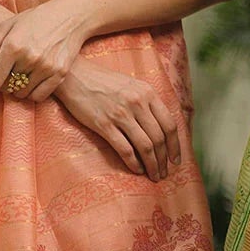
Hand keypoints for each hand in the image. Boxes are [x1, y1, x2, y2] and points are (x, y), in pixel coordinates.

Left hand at [0, 0, 95, 100]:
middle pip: (6, 88)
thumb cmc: (35, 19)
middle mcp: (29, 58)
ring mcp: (46, 67)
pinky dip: (32, 93)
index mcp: (13, 46)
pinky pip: (39, 96)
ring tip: (20, 74)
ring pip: (22, 93)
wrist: (70, 16)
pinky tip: (32, 81)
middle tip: (6, 72)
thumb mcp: (8, 26)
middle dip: (2, 82)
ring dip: (17, 88)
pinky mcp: (59, 73)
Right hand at [55, 60, 181, 180]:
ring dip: (152, 165)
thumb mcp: (132, 85)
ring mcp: (120, 114)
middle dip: (164, 160)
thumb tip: (161, 127)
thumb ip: (147, 102)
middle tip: (164, 173)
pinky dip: (133, 163)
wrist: (73, 75)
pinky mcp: (104, 124)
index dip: (176, 146)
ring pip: (145, 146)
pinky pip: (124, 149)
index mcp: (147, 93)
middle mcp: (137, 103)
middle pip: (159, 138)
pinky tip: (137, 170)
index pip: (169, 124)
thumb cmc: (103, 81)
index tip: (176, 159)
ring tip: (154, 175)